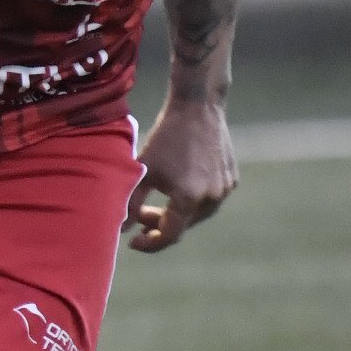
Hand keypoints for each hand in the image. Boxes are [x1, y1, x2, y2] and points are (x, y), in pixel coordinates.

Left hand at [125, 94, 235, 251]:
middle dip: (160, 225)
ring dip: (176, 214)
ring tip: (158, 205)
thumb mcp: (143, 170)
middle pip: (183, 225)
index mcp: (188, 197)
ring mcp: (225, 189)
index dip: (150, 243)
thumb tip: (118, 229)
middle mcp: (212, 197)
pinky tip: (178, 189)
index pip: (169, 235)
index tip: (134, 242)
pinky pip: (211, 200)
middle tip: (140, 217)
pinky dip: (192, 201)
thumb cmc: (166, 136)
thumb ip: (131, 203)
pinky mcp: (232, 179)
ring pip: (198, 215)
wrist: (197, 106)